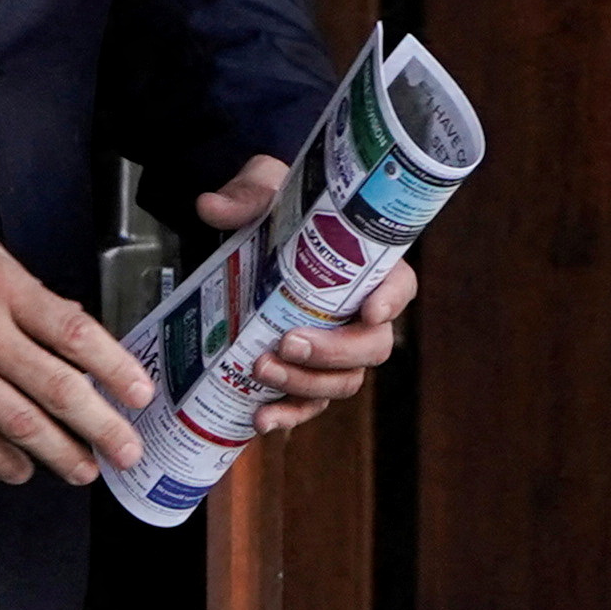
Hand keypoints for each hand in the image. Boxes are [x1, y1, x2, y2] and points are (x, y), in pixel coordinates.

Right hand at [0, 212, 152, 481]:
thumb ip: (22, 284)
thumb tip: (63, 317)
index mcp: (1, 287)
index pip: (73, 332)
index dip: (115, 367)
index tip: (139, 392)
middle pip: (57, 387)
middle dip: (101, 426)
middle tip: (126, 449)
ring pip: (20, 423)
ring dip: (61, 453)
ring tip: (85, 469)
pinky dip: (4, 460)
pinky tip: (25, 470)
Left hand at [190, 153, 413, 428]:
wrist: (245, 236)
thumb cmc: (272, 209)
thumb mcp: (262, 191)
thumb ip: (245, 196)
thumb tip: (210, 206)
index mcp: (364, 266)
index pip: (400, 285)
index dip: (392, 301)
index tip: (371, 311)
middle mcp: (357, 313)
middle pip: (372, 347)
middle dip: (333, 353)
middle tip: (288, 343)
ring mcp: (332, 348)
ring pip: (342, 382)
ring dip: (305, 384)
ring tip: (261, 371)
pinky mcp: (303, 372)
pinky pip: (308, 404)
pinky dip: (288, 416)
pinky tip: (261, 419)